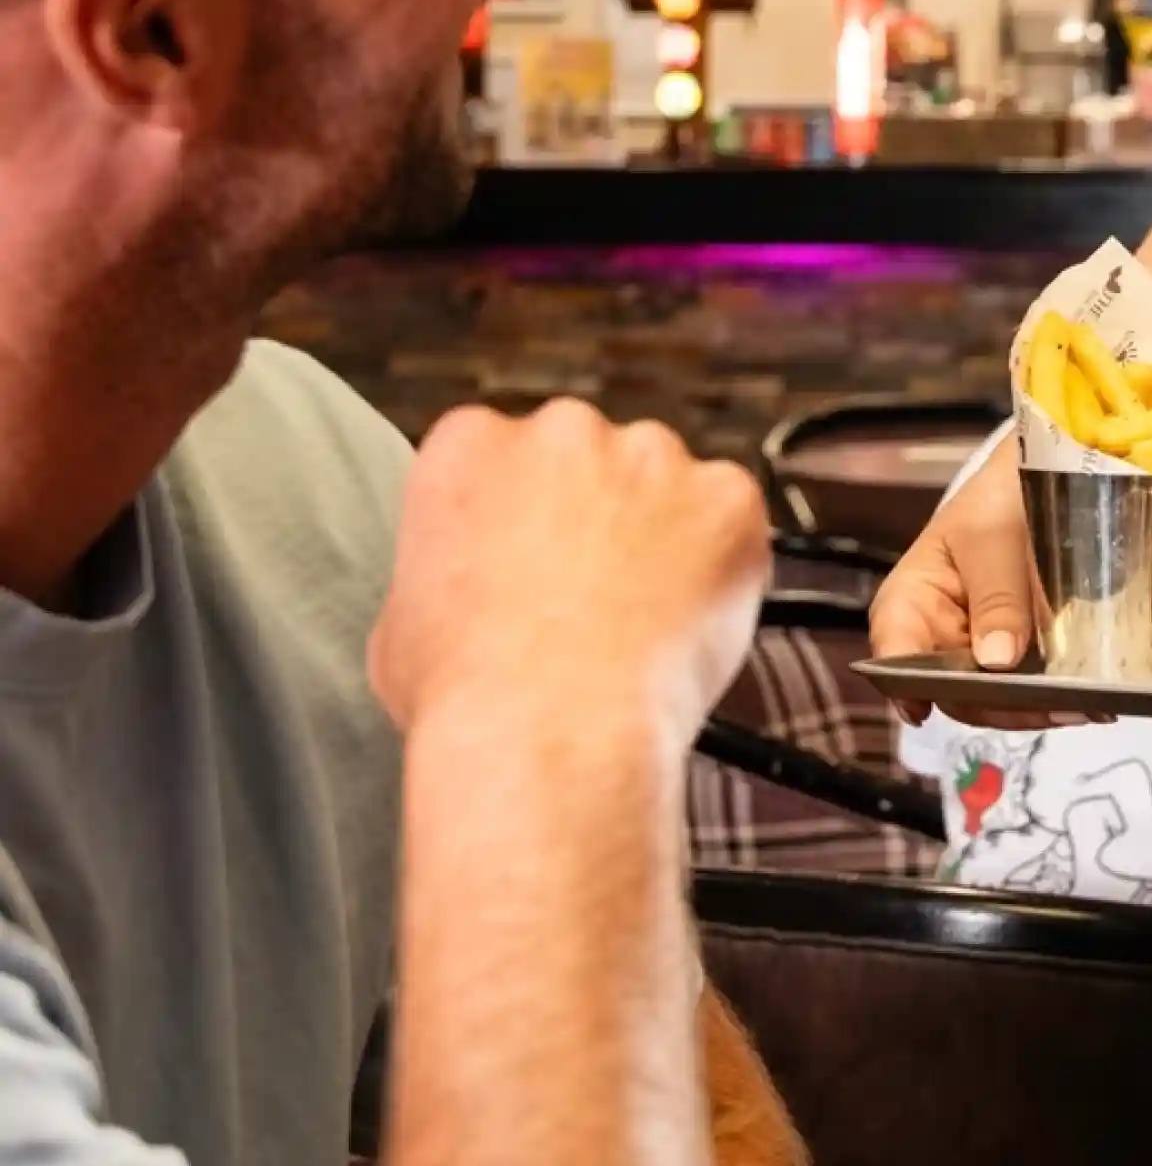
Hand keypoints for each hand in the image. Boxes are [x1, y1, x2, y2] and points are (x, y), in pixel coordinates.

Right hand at [369, 400, 768, 752]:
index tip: (537, 553)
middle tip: (596, 590)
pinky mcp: (725, 495)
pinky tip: (690, 616)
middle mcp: (563, 431)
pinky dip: (724, 558)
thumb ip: (449, 564)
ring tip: (642, 615)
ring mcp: (652, 456)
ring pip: (668, 483)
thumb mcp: (404, 617)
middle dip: (599, 512)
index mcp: (472, 445)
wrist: (547, 733)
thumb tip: (470, 582)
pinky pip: (732, 516)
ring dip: (664, 531)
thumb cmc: (466, 695)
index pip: (509, 449)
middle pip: (593, 457)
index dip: (528, 509)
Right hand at [866, 430, 1090, 728]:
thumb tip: (995, 662)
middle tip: (1052, 705)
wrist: (1055, 468)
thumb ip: (995, 597)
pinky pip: (1031, 686)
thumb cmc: (1005, 491)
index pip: (896, 653)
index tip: (929, 710)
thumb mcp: (994, 535)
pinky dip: (1056, 695)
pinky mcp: (1022, 652)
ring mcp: (982, 649)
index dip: (907, 686)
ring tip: (1083, 706)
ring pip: (996, 698)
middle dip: (998, 704)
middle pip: (953, 690)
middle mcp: (940, 636)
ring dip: (1035, 708)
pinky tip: (1089, 699)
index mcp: (911, 600)